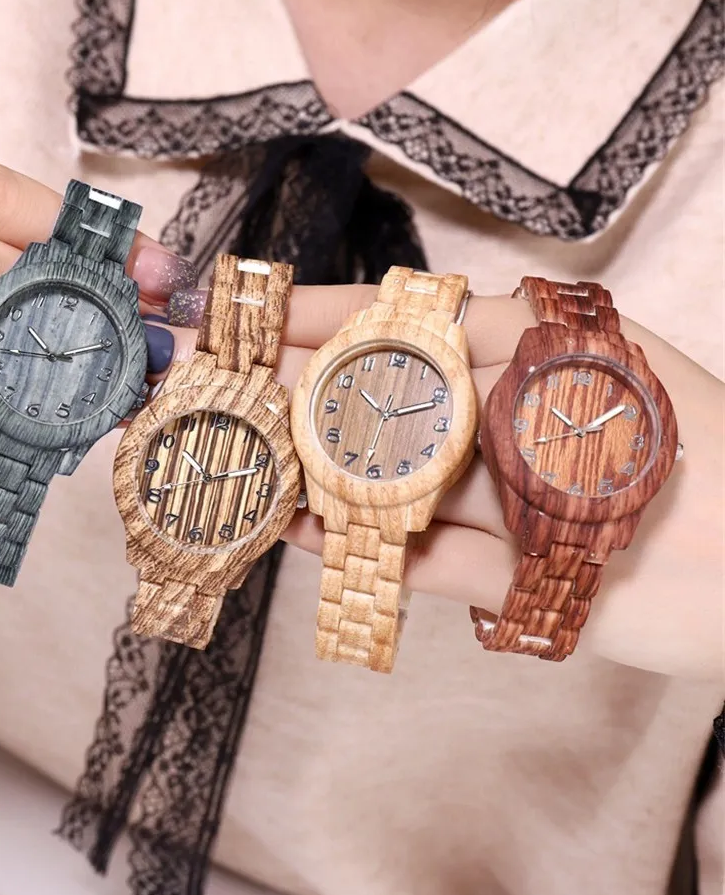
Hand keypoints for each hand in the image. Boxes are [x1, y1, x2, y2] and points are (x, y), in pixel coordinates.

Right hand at [158, 283, 722, 678]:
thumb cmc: (678, 432)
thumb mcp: (576, 350)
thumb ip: (477, 333)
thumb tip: (374, 323)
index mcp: (509, 368)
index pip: (396, 335)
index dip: (320, 323)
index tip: (250, 315)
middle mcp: (489, 434)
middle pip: (374, 413)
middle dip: (293, 399)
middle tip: (217, 389)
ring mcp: (489, 508)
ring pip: (379, 490)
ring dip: (308, 477)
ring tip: (235, 458)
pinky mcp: (499, 579)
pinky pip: (408, 563)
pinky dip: (350, 551)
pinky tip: (295, 528)